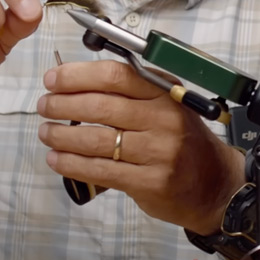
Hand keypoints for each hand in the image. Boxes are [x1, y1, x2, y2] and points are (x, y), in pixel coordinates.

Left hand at [37, 59, 243, 233]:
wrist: (216, 184)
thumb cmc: (183, 139)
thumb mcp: (167, 104)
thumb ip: (132, 91)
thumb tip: (77, 81)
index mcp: (164, 92)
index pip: (115, 75)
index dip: (78, 75)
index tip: (52, 78)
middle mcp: (163, 119)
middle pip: (101, 106)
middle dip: (63, 104)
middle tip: (43, 105)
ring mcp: (159, 152)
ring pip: (97, 140)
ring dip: (62, 135)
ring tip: (45, 132)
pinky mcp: (150, 182)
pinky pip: (101, 170)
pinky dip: (72, 164)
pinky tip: (56, 158)